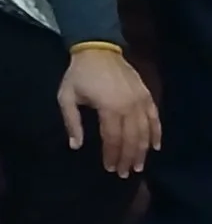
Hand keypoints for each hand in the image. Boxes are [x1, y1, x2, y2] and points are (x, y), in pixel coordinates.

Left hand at [59, 46, 160, 177]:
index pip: (112, 138)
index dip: (111, 155)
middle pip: (131, 139)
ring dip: (142, 151)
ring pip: (145, 131)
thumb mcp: (66, 97)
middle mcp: (129, 106)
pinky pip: (155, 118)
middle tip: (124, 174)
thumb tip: (75, 146)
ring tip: (138, 166)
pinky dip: (156, 133)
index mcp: (109, 107)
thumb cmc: (79, 75)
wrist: (97, 50)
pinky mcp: (147, 95)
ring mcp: (140, 100)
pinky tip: (155, 147)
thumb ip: (72, 122)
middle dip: (127, 158)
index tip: (109, 168)